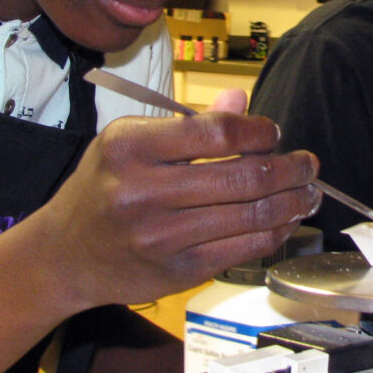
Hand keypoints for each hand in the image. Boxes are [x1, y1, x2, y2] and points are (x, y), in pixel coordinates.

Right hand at [28, 105, 319, 312]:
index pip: (216, 132)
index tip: (275, 132)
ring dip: (292, 202)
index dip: (258, 131)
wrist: (63, 255)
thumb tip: (241, 101)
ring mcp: (162, 236)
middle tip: (308, 164)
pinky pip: (243, 249)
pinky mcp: (178, 271)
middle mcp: (143, 191)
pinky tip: (285, 221)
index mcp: (131, 147)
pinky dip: (274, 233)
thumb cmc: (103, 188)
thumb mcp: (130, 142)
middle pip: (242, 176)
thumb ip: (188, 124)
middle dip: (289, 168)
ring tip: (308, 192)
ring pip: (251, 215)